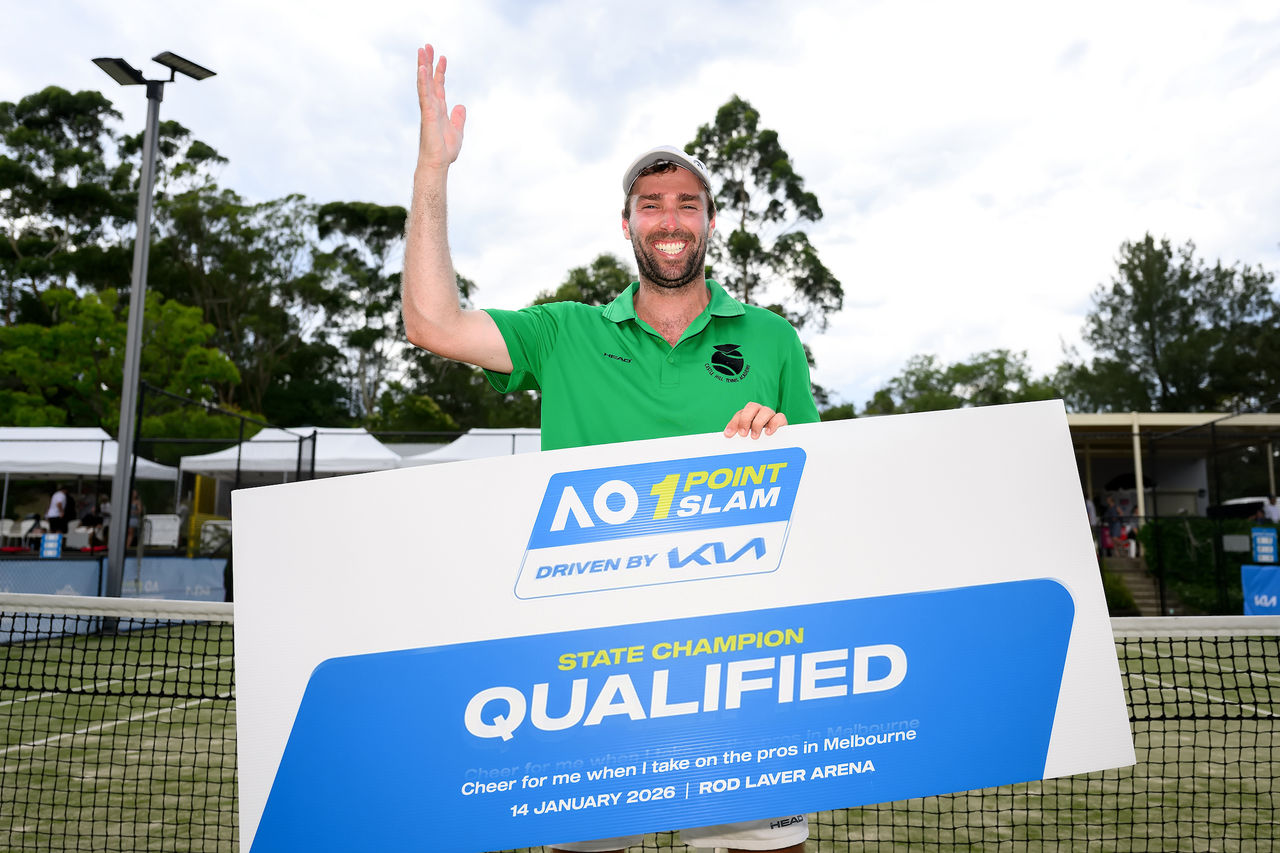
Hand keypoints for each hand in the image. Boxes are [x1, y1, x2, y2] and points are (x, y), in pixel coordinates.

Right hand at [416, 44, 466, 169]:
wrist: (439, 163)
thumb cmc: (445, 151)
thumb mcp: (457, 131)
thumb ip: (458, 118)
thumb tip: (461, 106)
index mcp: (439, 109)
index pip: (439, 85)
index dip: (440, 71)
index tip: (442, 57)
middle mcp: (432, 106)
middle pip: (429, 80)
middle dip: (428, 63)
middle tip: (427, 46)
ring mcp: (428, 109)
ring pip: (424, 83)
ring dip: (423, 66)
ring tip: (422, 51)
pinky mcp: (427, 114)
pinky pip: (425, 94)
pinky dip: (423, 81)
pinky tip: (423, 69)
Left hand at [723, 402, 787, 438]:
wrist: (776, 446)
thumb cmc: (757, 441)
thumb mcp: (746, 438)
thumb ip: (738, 436)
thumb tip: (727, 436)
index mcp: (749, 415)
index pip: (740, 414)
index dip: (733, 423)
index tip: (729, 435)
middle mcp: (760, 412)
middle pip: (752, 406)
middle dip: (745, 420)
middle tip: (743, 434)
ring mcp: (771, 415)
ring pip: (766, 410)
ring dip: (758, 423)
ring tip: (754, 436)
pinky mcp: (781, 421)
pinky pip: (779, 417)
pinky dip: (773, 424)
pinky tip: (768, 433)